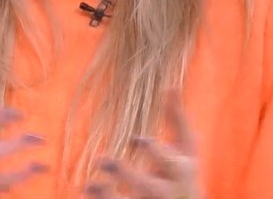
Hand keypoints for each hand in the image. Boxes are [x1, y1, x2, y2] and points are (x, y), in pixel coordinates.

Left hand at [84, 93, 200, 198]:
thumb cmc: (183, 176)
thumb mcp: (186, 151)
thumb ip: (178, 120)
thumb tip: (172, 85)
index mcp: (183, 172)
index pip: (170, 162)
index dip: (153, 151)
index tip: (135, 138)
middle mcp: (170, 193)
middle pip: (151, 188)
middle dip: (128, 176)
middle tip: (102, 160)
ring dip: (109, 196)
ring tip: (89, 184)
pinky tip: (87, 190)